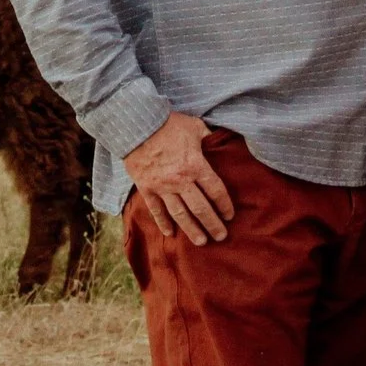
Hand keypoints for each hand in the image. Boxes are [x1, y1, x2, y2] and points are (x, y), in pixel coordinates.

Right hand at [123, 112, 234, 244]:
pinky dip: (163, 222)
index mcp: (195, 165)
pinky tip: (170, 234)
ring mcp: (162, 186)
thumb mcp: (194, 126)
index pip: (215, 191)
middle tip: (221, 236)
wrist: (136, 124)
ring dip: (192, 229)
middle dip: (213, 224)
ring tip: (201, 242)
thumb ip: (208, 136)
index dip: (225, 205)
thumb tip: (219, 140)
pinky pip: (156, 209)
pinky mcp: (146, 187)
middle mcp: (181, 180)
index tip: (230, 216)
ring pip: (180, 214)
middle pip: (201, 208)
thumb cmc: (168, 123)